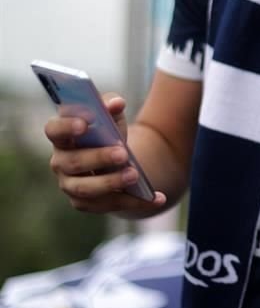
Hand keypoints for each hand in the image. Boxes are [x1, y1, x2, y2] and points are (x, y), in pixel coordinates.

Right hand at [45, 93, 165, 214]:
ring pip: (86, 188)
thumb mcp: (111, 117)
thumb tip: (117, 103)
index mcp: (62, 136)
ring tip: (135, 175)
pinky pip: (108, 204)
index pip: (54, 130)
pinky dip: (134, 201)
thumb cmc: (107, 132)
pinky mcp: (84, 203)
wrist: (115, 159)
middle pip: (73, 162)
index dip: (66, 127)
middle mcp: (60, 162)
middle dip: (98, 158)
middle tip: (123, 153)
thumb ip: (111, 107)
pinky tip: (157, 197)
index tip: (84, 125)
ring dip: (111, 182)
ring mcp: (70, 185)